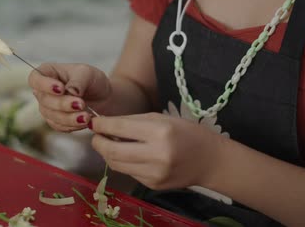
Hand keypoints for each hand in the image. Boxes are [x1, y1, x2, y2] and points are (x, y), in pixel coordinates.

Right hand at [28, 63, 111, 131]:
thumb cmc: (92, 80)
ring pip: (51, 115)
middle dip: (63, 104)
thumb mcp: (88, 74)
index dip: (44, 85)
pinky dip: (72, 125)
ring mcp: (48, 108)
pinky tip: (85, 121)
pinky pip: (59, 126)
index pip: (35, 79)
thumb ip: (78, 81)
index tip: (61, 89)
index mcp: (48, 73)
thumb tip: (70, 91)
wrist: (103, 97)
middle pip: (44, 100)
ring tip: (87, 116)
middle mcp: (44, 91)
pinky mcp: (55, 121)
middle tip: (81, 104)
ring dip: (69, 117)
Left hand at [90, 113, 225, 189]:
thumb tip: (104, 124)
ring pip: (116, 164)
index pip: (119, 128)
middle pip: (112, 150)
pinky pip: (128, 172)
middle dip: (98, 142)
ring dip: (106, 153)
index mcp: (159, 132)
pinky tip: (125, 154)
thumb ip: (132, 121)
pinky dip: (121, 162)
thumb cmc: (186, 133)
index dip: (101, 125)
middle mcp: (156, 155)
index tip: (93, 121)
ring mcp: (154, 173)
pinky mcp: (153, 185)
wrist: (210, 161)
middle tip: (95, 135)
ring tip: (106, 143)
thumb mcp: (161, 118)